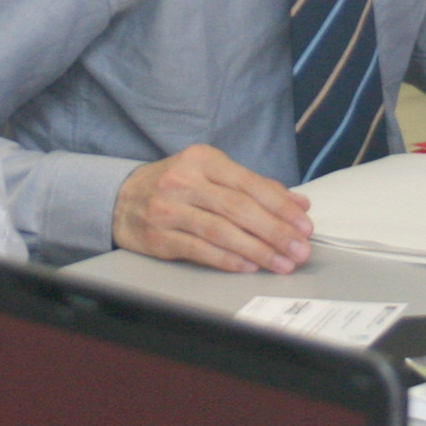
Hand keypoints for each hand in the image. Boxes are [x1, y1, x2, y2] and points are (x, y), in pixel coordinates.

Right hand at [112, 144, 313, 274]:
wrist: (121, 199)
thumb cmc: (176, 185)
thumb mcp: (212, 174)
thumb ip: (255, 187)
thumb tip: (298, 204)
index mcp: (203, 160)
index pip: (250, 183)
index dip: (281, 206)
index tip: (304, 224)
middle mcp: (185, 181)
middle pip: (238, 208)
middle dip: (275, 231)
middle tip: (300, 249)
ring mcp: (169, 209)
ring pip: (221, 231)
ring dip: (257, 250)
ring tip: (281, 263)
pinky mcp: (158, 236)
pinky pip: (199, 250)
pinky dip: (227, 259)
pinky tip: (249, 266)